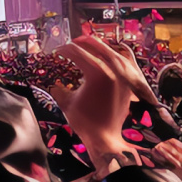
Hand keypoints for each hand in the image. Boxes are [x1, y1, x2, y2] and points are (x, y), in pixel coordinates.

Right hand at [58, 36, 148, 168]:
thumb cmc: (85, 121)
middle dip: (81, 43)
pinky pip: (124, 61)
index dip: (64, 50)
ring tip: (87, 46)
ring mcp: (124, 75)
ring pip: (111, 51)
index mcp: (96, 72)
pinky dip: (115, 55)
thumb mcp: (66, 102)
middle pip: (95, 46)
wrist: (106, 138)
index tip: (56, 51)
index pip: (77, 52)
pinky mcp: (129, 81)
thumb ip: (57, 87)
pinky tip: (108, 55)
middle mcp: (113, 69)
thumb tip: (52, 81)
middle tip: (70, 44)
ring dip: (97, 46)